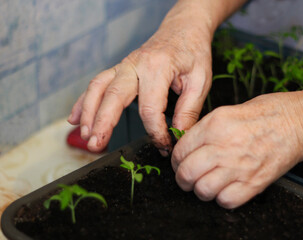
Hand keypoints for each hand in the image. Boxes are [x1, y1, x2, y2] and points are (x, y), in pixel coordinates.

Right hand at [67, 2, 213, 152]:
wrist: (184, 28)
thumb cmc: (193, 52)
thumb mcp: (200, 81)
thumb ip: (189, 110)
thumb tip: (178, 135)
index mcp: (158, 68)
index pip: (150, 108)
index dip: (155, 132)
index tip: (164, 145)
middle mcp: (136, 65)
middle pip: (114, 96)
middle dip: (103, 123)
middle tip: (97, 145)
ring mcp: (124, 65)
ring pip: (98, 88)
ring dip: (89, 113)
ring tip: (85, 136)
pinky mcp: (120, 69)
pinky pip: (97, 84)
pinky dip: (84, 101)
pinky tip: (75, 119)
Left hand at [171, 92, 302, 208]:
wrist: (298, 123)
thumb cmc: (266, 113)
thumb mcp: (227, 111)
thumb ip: (204, 129)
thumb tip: (187, 145)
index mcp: (214, 126)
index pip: (180, 150)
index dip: (175, 160)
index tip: (179, 162)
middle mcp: (223, 147)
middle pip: (187, 173)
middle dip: (182, 178)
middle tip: (187, 177)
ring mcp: (239, 167)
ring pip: (203, 190)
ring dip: (200, 190)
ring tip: (206, 183)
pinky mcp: (254, 183)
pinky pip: (226, 201)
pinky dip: (221, 199)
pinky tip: (225, 189)